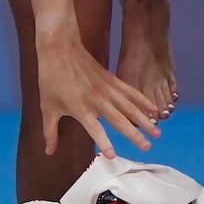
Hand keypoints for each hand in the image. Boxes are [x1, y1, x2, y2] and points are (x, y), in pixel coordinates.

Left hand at [36, 28, 162, 158]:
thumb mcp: (47, 107)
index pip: (94, 128)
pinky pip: (130, 92)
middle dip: (134, 134)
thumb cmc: (51, 79)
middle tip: (148, 147)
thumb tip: (48, 152)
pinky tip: (153, 108)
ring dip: (143, 119)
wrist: (60, 49)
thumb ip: (50, 131)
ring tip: (157, 132)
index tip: (112, 155)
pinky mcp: (112, 79)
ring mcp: (106, 89)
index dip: (103, 141)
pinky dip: (142, 100)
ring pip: (129, 106)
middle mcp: (97, 100)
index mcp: (80, 108)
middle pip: (119, 119)